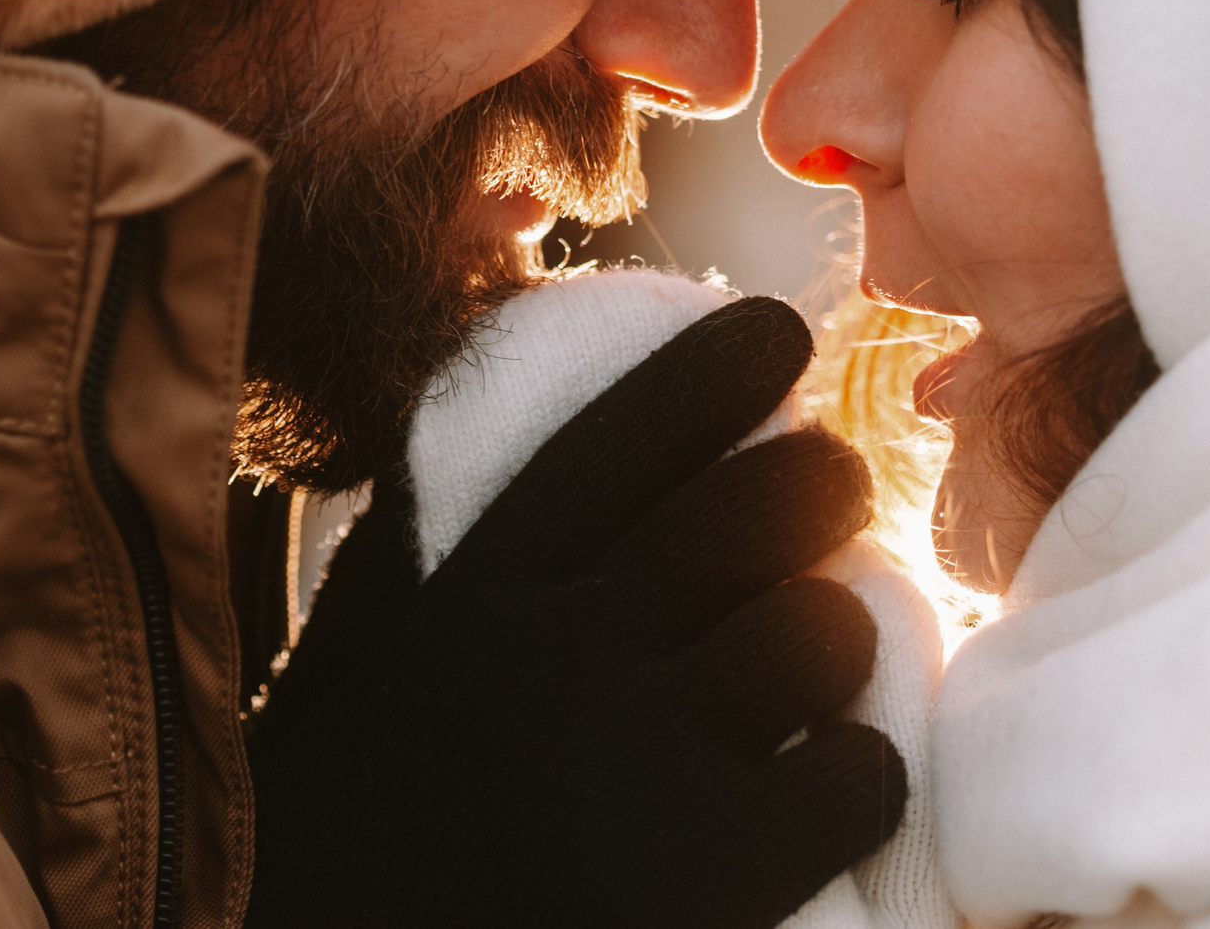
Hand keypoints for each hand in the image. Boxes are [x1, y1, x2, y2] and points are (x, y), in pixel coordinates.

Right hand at [243, 298, 903, 928]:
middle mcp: (564, 644)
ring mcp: (642, 758)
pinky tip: (811, 790)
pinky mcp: (712, 874)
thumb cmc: (348, 800)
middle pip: (770, 499)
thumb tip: (516, 380)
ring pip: (825, 628)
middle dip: (822, 485)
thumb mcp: (367, 628)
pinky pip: (861, 773)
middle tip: (825, 503)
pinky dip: (853, 779)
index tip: (779, 334)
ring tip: (802, 665)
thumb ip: (436, 509)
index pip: (639, 424)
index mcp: (483, 575)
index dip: (730, 360)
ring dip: (830, 642)